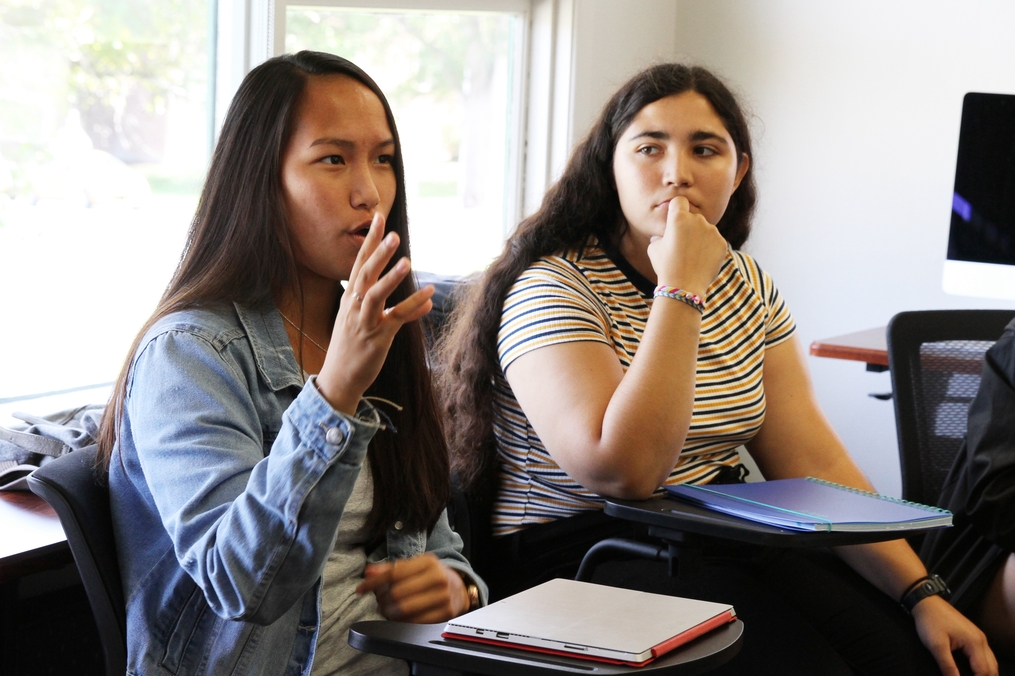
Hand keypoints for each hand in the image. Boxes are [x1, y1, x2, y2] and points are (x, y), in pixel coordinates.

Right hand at [315, 212, 433, 414]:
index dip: (369, 241)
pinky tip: (428, 295)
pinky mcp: (377, 337)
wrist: (339, 379)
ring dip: (391, 277)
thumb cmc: (352, 348)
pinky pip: (396, 318)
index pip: (359, 263)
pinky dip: (412, 306)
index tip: (379, 218)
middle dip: (378, 252)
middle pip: (365, 273)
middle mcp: (354, 306)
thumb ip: (393, 308)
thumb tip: (424, 300)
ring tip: (407, 261)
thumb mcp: (365, 322)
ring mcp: (364, 321)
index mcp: (350, 298)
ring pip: (375, 294)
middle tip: (393, 233)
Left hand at [356, 553, 469, 622]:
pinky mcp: (446, 613)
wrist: (460, 588)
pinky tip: (400, 618)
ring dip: (390, 613)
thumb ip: (391, 568)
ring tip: (387, 611)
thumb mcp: (415, 566)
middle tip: (379, 602)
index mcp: (428, 562)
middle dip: (382, 600)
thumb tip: (368, 572)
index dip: (374, 582)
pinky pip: (416, 622)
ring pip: (405, 609)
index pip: (394, 573)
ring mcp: (443, 596)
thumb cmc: (431, 576)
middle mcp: (438, 577)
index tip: (360, 589)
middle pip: (398, 592)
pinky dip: (403, 622)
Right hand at [647, 196, 727, 297]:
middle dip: (689, 227)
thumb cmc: (665, 266)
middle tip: (682, 245)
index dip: (677, 208)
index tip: (675, 218)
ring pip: (706, 229)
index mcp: (678, 218)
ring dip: (700, 238)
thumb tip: (663, 235)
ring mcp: (712, 231)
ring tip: (692, 256)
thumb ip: (660, 236)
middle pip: (694, 217)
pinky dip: (710, 248)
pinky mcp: (722, 243)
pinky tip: (702, 261)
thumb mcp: (654, 248)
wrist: (683, 287)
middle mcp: (697, 220)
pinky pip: (715, 241)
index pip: (680, 201)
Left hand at [912, 595, 996, 675]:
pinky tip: (975, 671)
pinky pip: (985, 655)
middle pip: (991, 668)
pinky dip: (983, 666)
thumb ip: (947, 665)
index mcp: (975, 643)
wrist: (927, 602)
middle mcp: (981, 640)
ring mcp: (979, 637)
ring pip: (991, 662)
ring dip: (986, 673)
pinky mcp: (973, 635)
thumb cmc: (930, 621)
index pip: (984, 671)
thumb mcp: (936, 645)